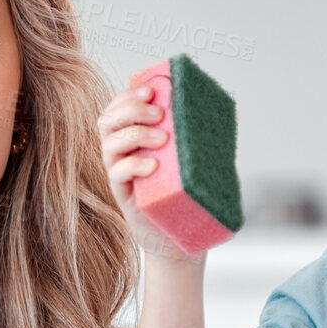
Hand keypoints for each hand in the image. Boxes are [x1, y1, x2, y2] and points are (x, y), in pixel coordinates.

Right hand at [97, 82, 192, 262]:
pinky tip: (153, 166)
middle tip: (160, 114)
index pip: (119, 108)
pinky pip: (116, 173)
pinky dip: (133, 165)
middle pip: (108, 120)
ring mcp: (120, 173)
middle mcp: (122, 153)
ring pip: (109, 143)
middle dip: (131, 109)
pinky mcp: (122, 194)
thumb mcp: (195, 160)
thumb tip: (217, 111)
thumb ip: (196, 136)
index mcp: (135, 138)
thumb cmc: (188, 195)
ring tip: (163, 140)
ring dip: (135, 134)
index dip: (128, 95)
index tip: (151, 90)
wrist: (182, 237)